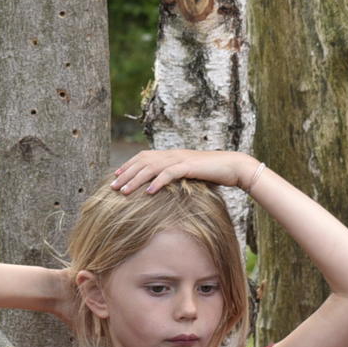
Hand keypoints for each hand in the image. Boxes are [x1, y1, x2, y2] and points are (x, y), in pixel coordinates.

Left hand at [111, 149, 256, 194]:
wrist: (234, 167)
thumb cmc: (213, 173)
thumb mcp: (190, 175)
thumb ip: (177, 177)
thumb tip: (163, 188)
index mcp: (172, 155)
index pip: (144, 156)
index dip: (128, 165)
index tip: (116, 176)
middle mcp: (173, 154)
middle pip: (143, 161)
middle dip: (126, 173)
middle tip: (112, 186)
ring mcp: (181, 159)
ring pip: (152, 167)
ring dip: (136, 179)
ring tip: (124, 191)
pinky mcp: (190, 166)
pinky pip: (170, 174)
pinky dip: (157, 182)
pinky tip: (148, 192)